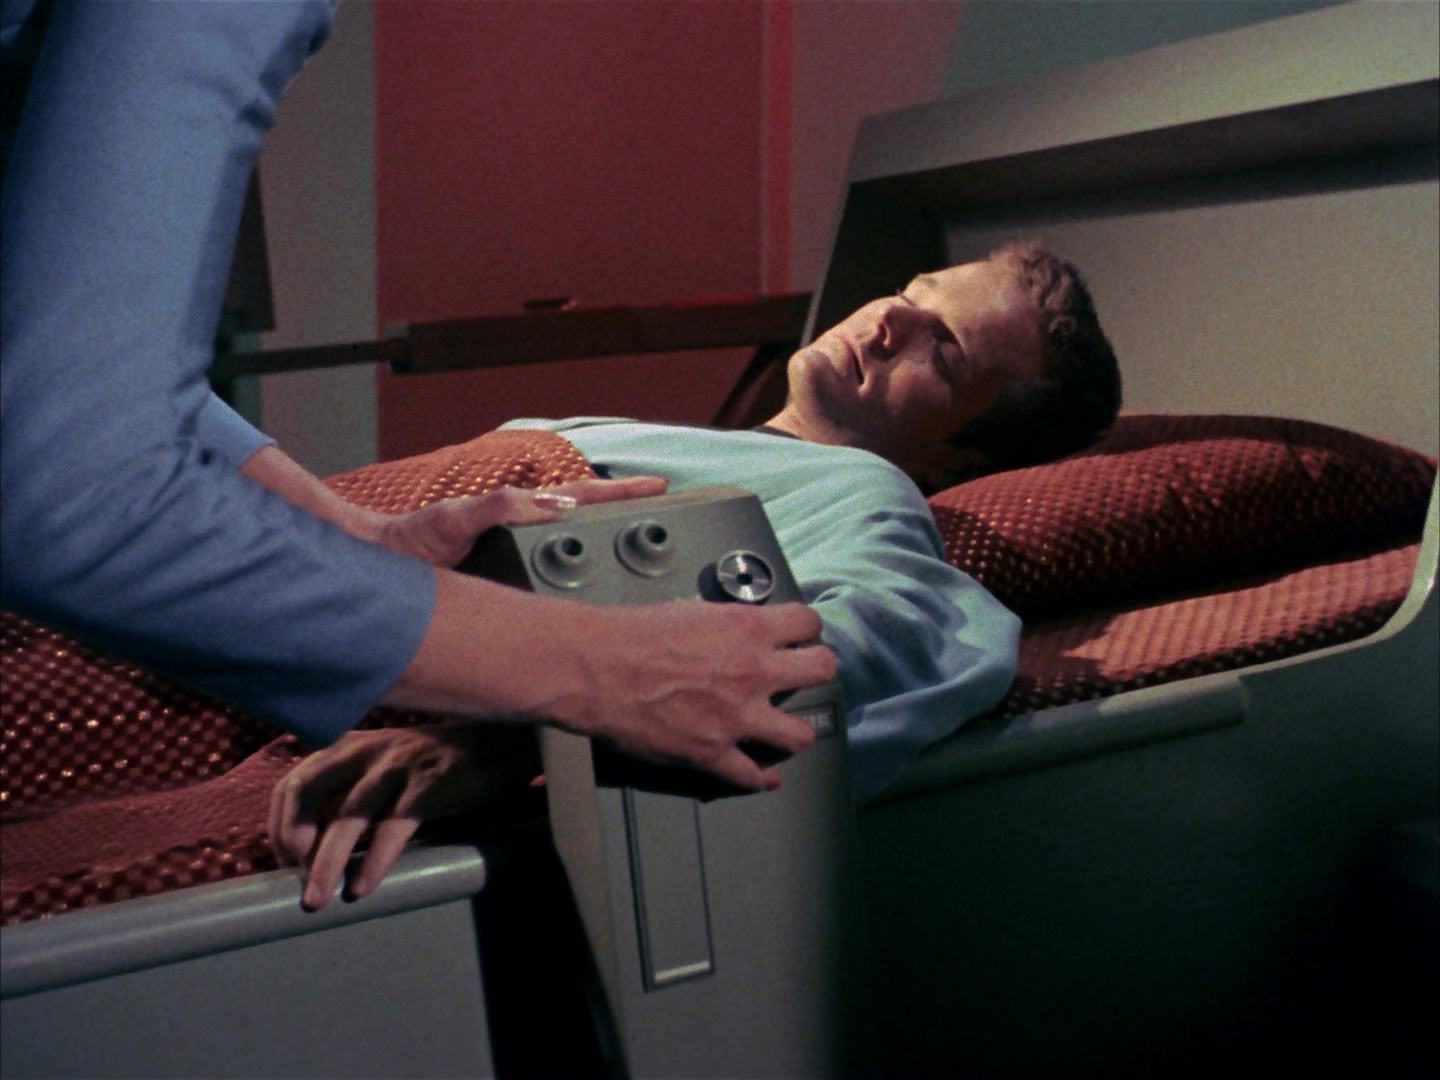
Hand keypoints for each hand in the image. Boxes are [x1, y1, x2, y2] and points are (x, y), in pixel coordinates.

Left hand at [268, 724, 536, 909]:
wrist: (504, 743)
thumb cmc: (442, 763)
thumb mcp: (389, 767)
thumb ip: (356, 791)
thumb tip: (320, 843)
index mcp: (351, 746)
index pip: (293, 782)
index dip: (280, 825)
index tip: (286, 862)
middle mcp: (366, 751)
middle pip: (306, 791)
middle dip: (290, 840)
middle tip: (292, 880)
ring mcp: (396, 766)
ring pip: (347, 816)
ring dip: (326, 863)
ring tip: (316, 901)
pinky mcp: (428, 785)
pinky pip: (392, 827)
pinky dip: (375, 861)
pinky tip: (364, 888)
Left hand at [362, 476, 668, 566]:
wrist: (381, 572)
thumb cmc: (411, 540)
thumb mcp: (455, 518)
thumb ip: (499, 507)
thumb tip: (549, 503)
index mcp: (519, 510)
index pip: (581, 496)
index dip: (620, 492)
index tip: (657, 486)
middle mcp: (524, 533)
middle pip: (588, 521)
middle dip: (628, 515)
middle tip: (669, 515)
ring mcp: (519, 559)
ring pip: (577, 551)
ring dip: (610, 548)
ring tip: (646, 549)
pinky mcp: (509, 587)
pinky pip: (557, 582)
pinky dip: (582, 580)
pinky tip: (598, 594)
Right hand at [559, 600, 835, 790]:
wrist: (596, 667)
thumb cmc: (631, 635)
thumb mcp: (690, 611)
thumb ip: (725, 625)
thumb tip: (736, 631)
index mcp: (747, 630)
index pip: (807, 623)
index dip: (806, 629)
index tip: (801, 635)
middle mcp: (753, 672)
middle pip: (821, 670)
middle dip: (816, 670)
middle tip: (805, 673)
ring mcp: (737, 717)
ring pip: (800, 734)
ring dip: (796, 731)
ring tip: (790, 728)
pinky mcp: (713, 752)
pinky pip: (751, 775)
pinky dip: (760, 779)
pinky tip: (766, 778)